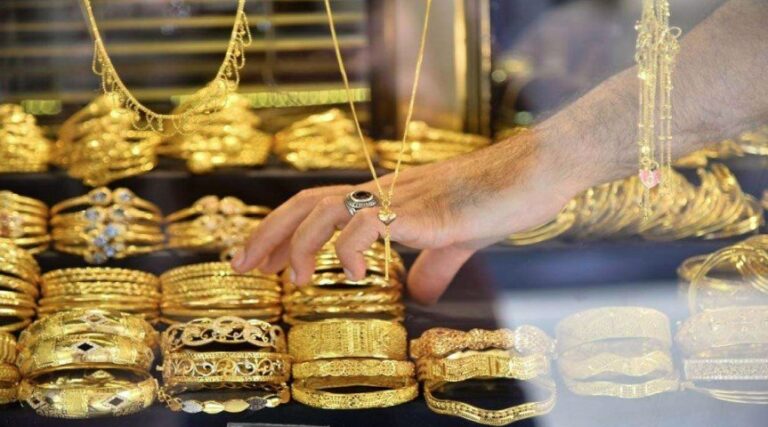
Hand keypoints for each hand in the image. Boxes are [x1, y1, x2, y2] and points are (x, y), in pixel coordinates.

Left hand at [232, 131, 588, 302]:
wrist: (533, 174)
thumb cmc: (496, 200)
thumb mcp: (456, 242)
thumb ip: (433, 266)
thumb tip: (421, 295)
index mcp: (385, 198)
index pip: (318, 206)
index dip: (282, 230)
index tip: (258, 260)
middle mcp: (384, 192)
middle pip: (308, 202)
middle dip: (268, 234)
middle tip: (241, 267)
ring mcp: (402, 198)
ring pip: (330, 209)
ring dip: (300, 243)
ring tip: (290, 279)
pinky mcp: (424, 210)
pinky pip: (373, 223)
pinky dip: (351, 248)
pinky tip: (351, 274)